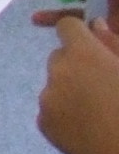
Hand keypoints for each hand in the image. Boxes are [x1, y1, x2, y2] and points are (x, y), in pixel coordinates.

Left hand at [40, 14, 118, 153]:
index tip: (92, 43)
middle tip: (103, 83)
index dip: (80, 33)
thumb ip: (113, 44)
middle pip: (60, 57)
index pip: (68, 27)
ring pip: (56, 84)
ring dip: (71, 89)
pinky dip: (65, 112)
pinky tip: (90, 127)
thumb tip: (96, 25)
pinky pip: (52, 108)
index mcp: (83, 55)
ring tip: (100, 110)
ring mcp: (47, 99)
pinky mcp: (42, 122)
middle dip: (77, 63)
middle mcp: (58, 73)